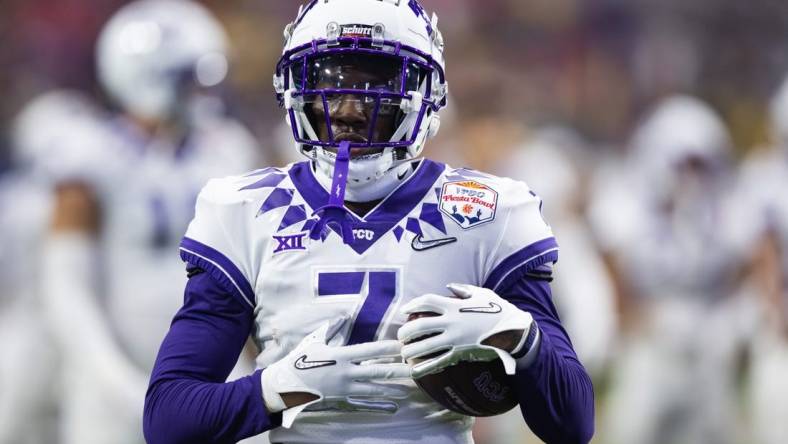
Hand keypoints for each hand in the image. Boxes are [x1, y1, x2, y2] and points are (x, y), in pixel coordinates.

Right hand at [261, 317, 410, 426]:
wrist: (287, 384)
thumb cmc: (300, 360)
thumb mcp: (315, 341)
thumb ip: (331, 329)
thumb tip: (343, 316)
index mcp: (341, 355)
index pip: (369, 350)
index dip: (387, 348)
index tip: (402, 345)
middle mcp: (346, 372)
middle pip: (377, 371)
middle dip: (398, 370)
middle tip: (414, 368)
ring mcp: (345, 387)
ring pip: (374, 388)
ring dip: (393, 388)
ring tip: (409, 388)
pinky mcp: (342, 398)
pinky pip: (365, 401)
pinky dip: (380, 402)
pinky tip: (393, 404)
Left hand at [397, 283, 536, 377]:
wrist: (514, 331)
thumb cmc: (499, 310)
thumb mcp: (482, 293)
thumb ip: (463, 289)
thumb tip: (449, 287)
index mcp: (455, 306)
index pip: (427, 302)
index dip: (412, 305)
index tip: (404, 310)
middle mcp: (452, 323)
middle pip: (420, 326)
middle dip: (406, 331)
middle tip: (401, 336)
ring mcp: (455, 340)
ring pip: (426, 346)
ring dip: (411, 349)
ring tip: (404, 351)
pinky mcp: (460, 354)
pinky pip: (439, 362)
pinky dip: (425, 367)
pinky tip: (414, 370)